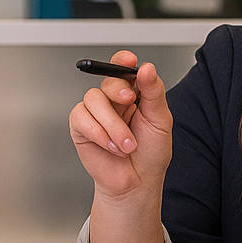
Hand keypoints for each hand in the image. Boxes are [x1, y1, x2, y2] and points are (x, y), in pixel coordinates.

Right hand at [69, 50, 173, 200]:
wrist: (137, 182)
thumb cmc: (150, 153)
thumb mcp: (160, 120)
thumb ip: (153, 92)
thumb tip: (147, 68)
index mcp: (133, 93)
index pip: (124, 69)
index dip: (123, 61)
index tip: (129, 60)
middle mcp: (113, 100)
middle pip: (108, 80)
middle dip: (118, 90)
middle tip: (130, 102)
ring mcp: (95, 113)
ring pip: (94, 99)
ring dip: (113, 124)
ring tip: (127, 145)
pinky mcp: (80, 127)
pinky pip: (81, 117)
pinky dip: (99, 133)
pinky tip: (112, 147)